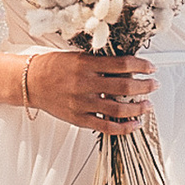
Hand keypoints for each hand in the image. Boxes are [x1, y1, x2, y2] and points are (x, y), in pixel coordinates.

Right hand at [23, 45, 155, 130]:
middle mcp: (85, 84)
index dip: (141, 66)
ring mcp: (82, 103)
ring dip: (138, 108)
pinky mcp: (79, 119)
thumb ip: (100, 62)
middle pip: (124, 88)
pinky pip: (106, 126)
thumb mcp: (77, 56)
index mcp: (85, 64)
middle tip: (154, 85)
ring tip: (147, 105)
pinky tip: (134, 123)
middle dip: (145, 87)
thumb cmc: (53, 67)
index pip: (122, 65)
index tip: (150, 67)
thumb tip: (127, 68)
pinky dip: (124, 127)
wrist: (30, 82)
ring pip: (119, 109)